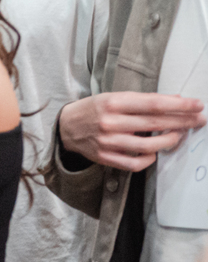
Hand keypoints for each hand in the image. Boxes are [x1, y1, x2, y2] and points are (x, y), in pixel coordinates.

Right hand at [58, 93, 204, 171]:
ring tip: (179, 135)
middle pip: (155, 123)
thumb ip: (143, 100)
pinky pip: (135, 163)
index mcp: (113, 103)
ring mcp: (108, 142)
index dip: (179, 105)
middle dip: (182, 121)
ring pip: (148, 146)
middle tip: (198, 119)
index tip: (196, 105)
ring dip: (170, 140)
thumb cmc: (94, 110)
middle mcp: (110, 122)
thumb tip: (175, 100)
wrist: (67, 127)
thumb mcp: (114, 97)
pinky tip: (155, 152)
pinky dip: (150, 159)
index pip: (153, 104)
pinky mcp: (106, 157)